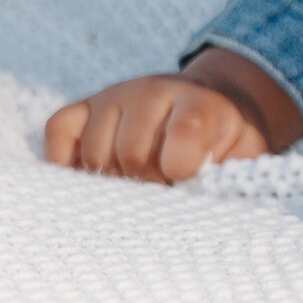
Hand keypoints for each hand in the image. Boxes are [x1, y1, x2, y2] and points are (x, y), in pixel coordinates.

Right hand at [43, 46, 302, 182]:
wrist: (210, 99)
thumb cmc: (224, 141)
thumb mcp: (244, 156)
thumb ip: (229, 178)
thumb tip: (203, 212)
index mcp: (200, 103)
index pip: (184, 132)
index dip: (181, 168)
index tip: (186, 180)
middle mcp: (153, 91)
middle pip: (132, 153)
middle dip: (146, 183)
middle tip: (162, 185)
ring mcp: (114, 96)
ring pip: (94, 153)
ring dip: (111, 180)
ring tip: (135, 180)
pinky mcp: (84, 105)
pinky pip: (58, 131)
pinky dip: (66, 162)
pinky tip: (93, 176)